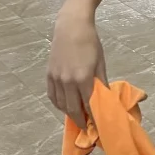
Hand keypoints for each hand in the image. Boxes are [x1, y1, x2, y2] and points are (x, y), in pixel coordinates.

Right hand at [46, 7, 107, 129]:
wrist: (71, 26)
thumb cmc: (90, 42)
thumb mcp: (100, 63)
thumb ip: (101, 83)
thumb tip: (105, 98)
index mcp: (82, 79)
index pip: (88, 105)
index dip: (93, 118)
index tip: (98, 126)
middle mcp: (67, 82)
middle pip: (73, 109)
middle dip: (80, 120)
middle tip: (87, 127)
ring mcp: (56, 79)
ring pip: (61, 105)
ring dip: (69, 113)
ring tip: (78, 117)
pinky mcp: (49, 75)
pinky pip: (52, 96)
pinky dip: (58, 104)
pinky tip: (64, 106)